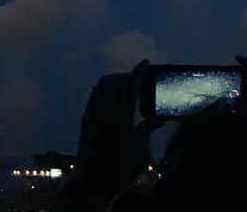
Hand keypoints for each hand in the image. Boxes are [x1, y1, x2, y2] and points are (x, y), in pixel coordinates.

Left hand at [77, 60, 158, 202]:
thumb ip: (148, 130)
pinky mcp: (85, 117)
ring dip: (116, 78)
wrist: (92, 183)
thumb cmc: (120, 172)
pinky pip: (95, 92)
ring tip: (127, 83)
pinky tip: (112, 92)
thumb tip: (161, 118)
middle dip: (129, 75)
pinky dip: (105, 86)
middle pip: (117, 81)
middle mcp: (105, 112)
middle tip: (140, 76)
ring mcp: (92, 113)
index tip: (146, 62)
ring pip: (104, 84)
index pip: (130, 86)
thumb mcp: (140, 153)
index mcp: (121, 119)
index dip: (139, 71)